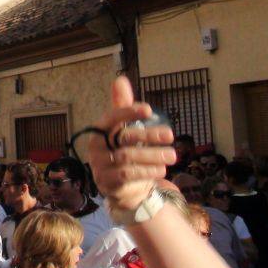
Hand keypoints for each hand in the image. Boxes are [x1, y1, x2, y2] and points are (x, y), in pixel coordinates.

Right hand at [85, 76, 175, 209]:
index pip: (112, 117)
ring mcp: (100, 166)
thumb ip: (123, 106)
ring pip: (128, 158)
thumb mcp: (124, 129)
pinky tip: (161, 169)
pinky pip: (129, 175)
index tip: (149, 110)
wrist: (122, 187)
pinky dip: (148, 171)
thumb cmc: (124, 152)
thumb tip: (120, 79)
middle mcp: (96, 148)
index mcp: (99, 131)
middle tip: (170, 135)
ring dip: (153, 156)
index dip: (129, 112)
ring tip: (172, 156)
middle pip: (124, 138)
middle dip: (149, 136)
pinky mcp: (107, 182)